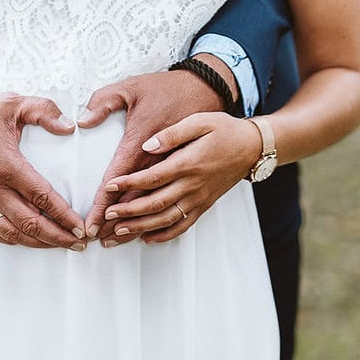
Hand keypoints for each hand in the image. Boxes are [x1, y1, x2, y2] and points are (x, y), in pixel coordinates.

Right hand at [0, 86, 87, 249]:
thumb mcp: (13, 103)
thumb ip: (44, 110)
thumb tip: (69, 126)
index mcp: (6, 164)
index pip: (41, 197)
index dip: (64, 216)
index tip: (80, 227)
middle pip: (30, 223)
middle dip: (58, 236)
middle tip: (79, 243)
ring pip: (12, 233)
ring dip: (38, 242)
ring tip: (59, 244)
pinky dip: (13, 240)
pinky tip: (29, 240)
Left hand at [78, 67, 225, 245]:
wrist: (252, 147)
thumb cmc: (224, 130)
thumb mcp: (200, 121)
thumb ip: (172, 134)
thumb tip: (148, 145)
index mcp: (188, 163)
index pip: (152, 177)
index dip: (128, 184)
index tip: (108, 187)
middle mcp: (193, 185)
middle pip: (155, 203)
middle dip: (128, 212)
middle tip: (107, 216)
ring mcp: (199, 198)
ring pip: (166, 219)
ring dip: (141, 228)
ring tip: (119, 232)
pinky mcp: (204, 206)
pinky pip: (183, 225)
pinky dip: (164, 235)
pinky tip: (146, 238)